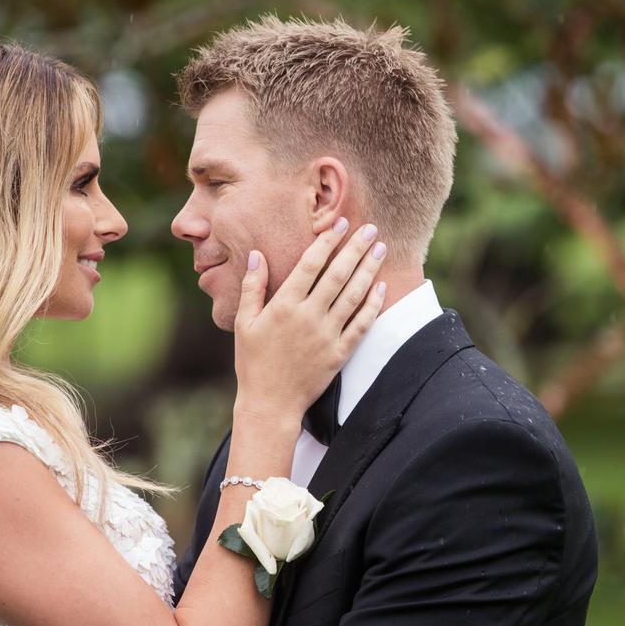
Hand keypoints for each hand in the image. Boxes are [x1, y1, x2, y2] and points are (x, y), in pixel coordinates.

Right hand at [233, 217, 386, 422]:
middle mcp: (308, 317)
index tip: (340, 222)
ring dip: (369, 269)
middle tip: (371, 228)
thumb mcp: (243, 322)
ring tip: (381, 249)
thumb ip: (252, 287)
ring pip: (354, 295)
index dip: (328, 241)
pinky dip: (373, 304)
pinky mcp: (340, 353)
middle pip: (338, 274)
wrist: (270, 403)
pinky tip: (381, 286)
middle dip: (356, 248)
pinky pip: (361, 325)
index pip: (310, 264)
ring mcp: (327, 335)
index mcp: (284, 306)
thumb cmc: (253, 361)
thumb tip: (257, 254)